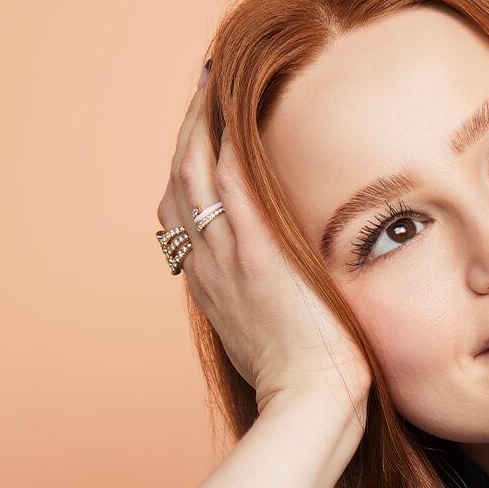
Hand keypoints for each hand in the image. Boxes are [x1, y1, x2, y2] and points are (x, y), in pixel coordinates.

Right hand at [156, 63, 371, 419]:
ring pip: (195, 173)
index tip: (201, 142)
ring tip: (209, 84)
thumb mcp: (275, 338)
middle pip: (179, 184)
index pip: (187, 215)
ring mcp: (227, 256)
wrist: (309, 403)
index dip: (189, 172)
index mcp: (211, 285)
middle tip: (200, 95)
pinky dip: (225, 138)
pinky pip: (230, 180)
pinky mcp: (256, 251)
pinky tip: (229, 102)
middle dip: (187, 135)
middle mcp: (206, 265)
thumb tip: (293, 287)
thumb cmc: (307, 381)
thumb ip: (274, 303)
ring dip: (199, 124)